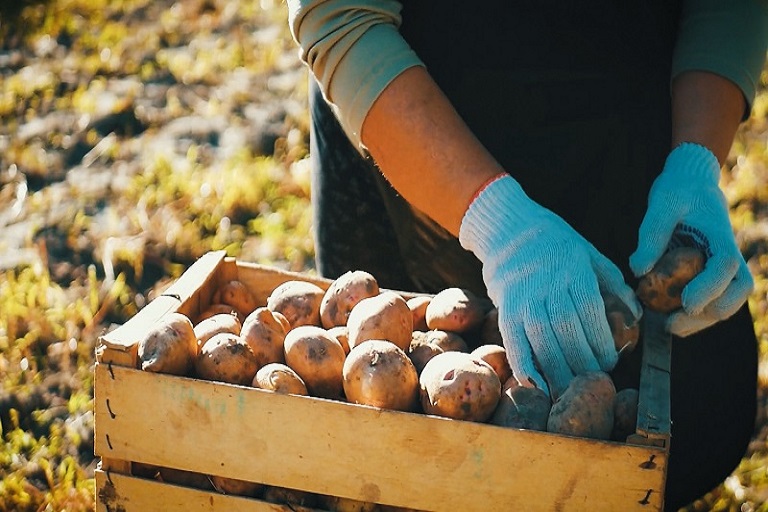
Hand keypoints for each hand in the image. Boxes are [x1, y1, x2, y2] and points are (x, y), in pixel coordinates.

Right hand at [459, 174, 641, 397]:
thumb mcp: (590, 254)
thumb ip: (614, 284)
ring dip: (556, 371)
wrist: (508, 228)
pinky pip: (512, 339)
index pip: (590, 313)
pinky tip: (534, 384)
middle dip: (582, 363)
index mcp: (573, 271)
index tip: (610, 363)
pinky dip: (522, 364)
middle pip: (566, 331)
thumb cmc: (555, 243)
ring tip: (567, 393)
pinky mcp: (504, 307)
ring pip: (541, 340)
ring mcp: (523, 297)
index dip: (601, 343)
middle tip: (592, 383)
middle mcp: (547, 285)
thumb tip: (636, 317)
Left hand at [629, 143, 753, 335]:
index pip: (727, 267)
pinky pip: (713, 300)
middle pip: (737, 292)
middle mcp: (729, 255)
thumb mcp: (661, 205)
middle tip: (672, 323)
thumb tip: (638, 270)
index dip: (710, 288)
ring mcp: (724, 267)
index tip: (687, 304)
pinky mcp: (711, 274)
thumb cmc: (677, 191)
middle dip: (709, 313)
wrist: (690, 183)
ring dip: (702, 320)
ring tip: (668, 326)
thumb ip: (652, 235)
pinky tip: (668, 318)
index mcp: (721, 237)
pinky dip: (695, 315)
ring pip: (728, 302)